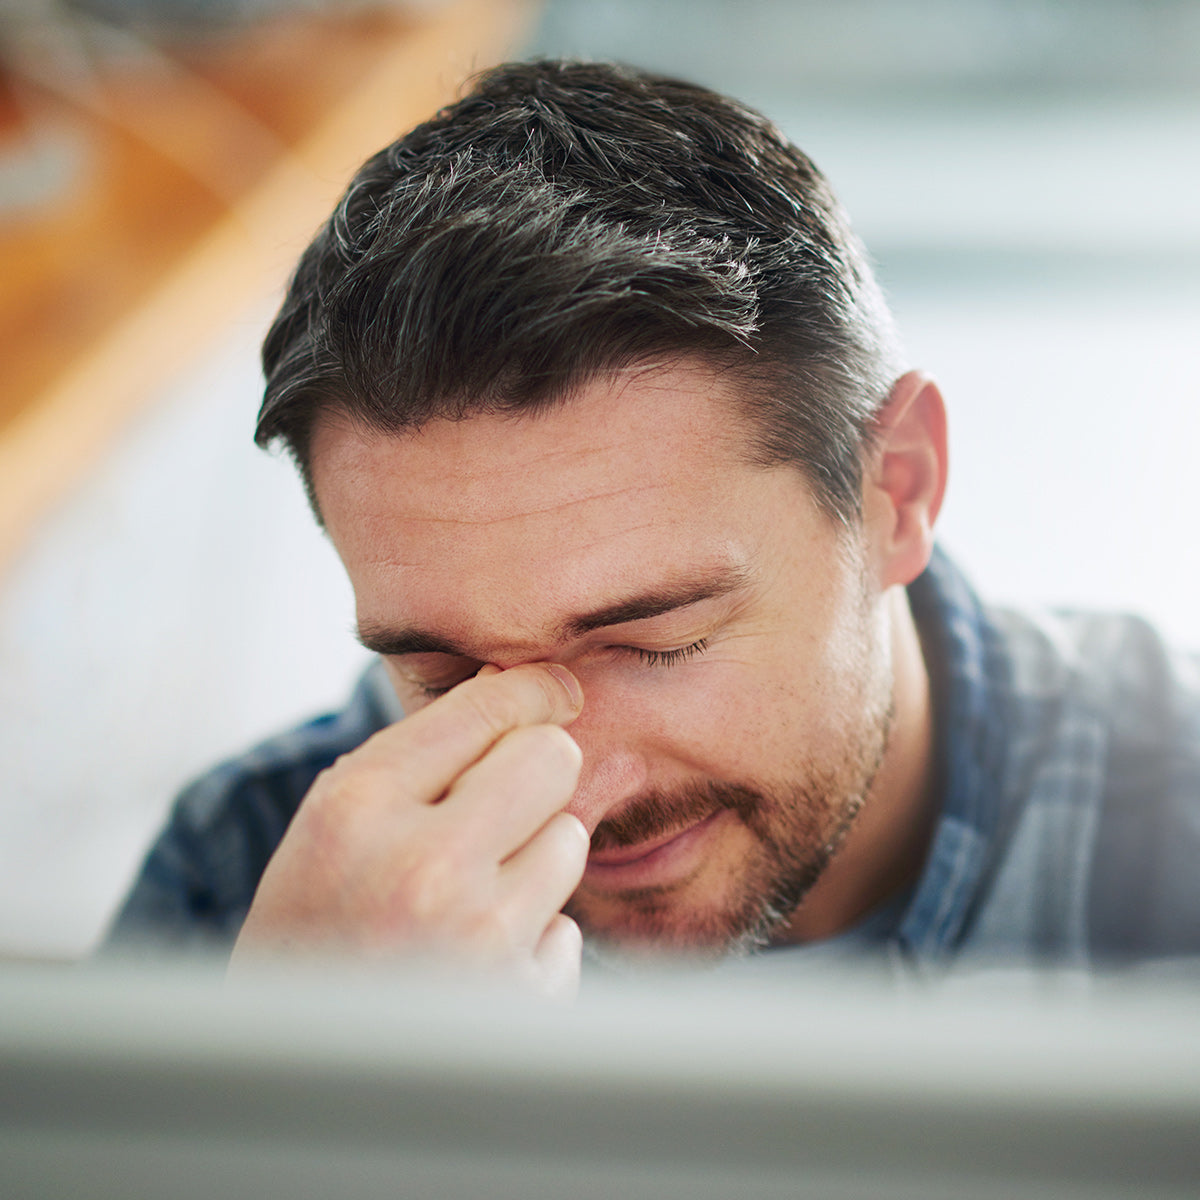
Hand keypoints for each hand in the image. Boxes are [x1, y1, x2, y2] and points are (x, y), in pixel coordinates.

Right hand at [229, 662, 587, 998]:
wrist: (285, 1070)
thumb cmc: (312, 929)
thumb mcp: (337, 823)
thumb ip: (428, 756)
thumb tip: (538, 690)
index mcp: (358, 808)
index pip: (486, 708)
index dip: (532, 689)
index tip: (554, 691)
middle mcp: (423, 868)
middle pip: (552, 758)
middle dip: (535, 772)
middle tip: (498, 806)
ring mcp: (480, 942)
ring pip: (570, 840)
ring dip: (533, 862)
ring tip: (466, 901)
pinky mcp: (522, 1003)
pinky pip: (567, 930)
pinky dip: (531, 943)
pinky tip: (472, 967)